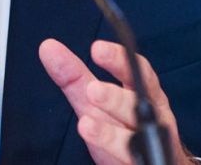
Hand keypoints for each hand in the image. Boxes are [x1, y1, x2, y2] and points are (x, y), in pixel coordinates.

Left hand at [39, 38, 193, 164]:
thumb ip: (74, 76)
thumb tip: (48, 47)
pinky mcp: (146, 163)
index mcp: (143, 93)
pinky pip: (134, 160)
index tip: (97, 49)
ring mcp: (151, 144)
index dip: (119, 60)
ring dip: (111, 132)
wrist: (147, 162)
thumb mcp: (95, 101)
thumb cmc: (121, 126)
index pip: (137, 72)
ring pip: (135, 137)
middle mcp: (152, 116)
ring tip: (85, 124)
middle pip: (137, 105)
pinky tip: (95, 142)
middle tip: (92, 90)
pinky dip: (115, 151)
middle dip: (115, 98)